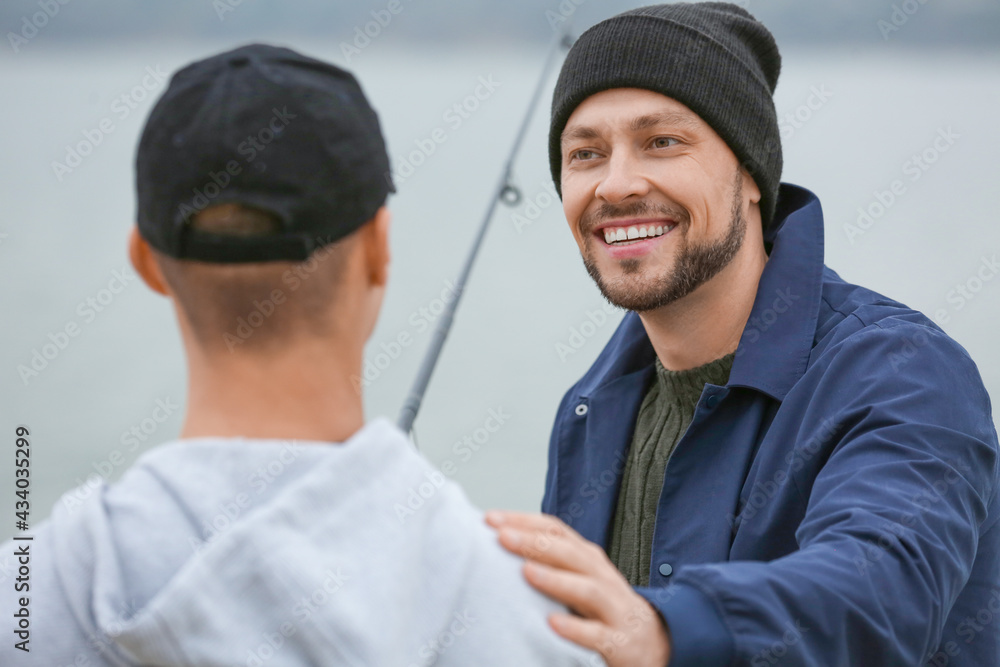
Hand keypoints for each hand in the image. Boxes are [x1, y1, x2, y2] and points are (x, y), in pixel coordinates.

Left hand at [485, 510, 670, 666]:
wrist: (651, 644)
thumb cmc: (601, 608)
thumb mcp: (578, 578)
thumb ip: (548, 561)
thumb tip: (499, 541)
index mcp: (587, 559)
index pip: (556, 530)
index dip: (525, 521)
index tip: (490, 519)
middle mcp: (602, 577)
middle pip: (570, 553)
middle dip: (535, 542)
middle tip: (501, 536)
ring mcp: (614, 609)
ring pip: (588, 589)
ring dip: (556, 579)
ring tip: (526, 572)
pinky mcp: (620, 640)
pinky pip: (598, 634)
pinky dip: (576, 629)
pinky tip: (552, 624)